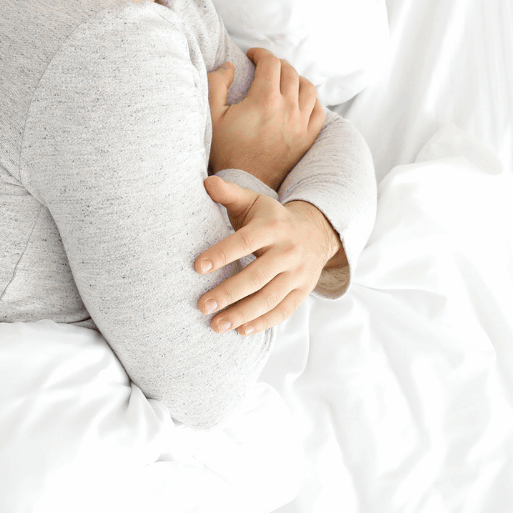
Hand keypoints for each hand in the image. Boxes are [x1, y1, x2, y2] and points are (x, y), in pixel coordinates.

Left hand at [192, 175, 340, 335]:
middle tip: (202, 305)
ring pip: (270, 298)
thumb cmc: (271, 218)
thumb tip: (206, 182)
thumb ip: (229, 193)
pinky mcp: (303, 290)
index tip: (197, 268)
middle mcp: (288, 251)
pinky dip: (264, 323)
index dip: (221, 254)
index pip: (245, 242)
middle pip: (257, 276)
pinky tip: (242, 330)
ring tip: (216, 325)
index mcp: (273, 227)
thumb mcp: (253, 201)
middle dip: (228, 293)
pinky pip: (284, 310)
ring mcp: (298, 273)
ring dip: (242, 314)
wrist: (315, 231)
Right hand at [207, 48, 324, 189]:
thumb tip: (230, 66)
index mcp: (264, 100)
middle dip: (276, 64)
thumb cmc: (224, 150)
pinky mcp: (308, 138)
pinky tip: (300, 101)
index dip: (260, 54)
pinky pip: (319, 111)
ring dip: (296, 78)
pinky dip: (311, 100)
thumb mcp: (212, 115)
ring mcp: (301, 124)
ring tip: (284, 81)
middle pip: (290, 72)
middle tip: (265, 67)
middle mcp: (288, 109)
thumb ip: (217, 84)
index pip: (270, 62)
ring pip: (308, 88)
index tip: (252, 55)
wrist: (243, 183)